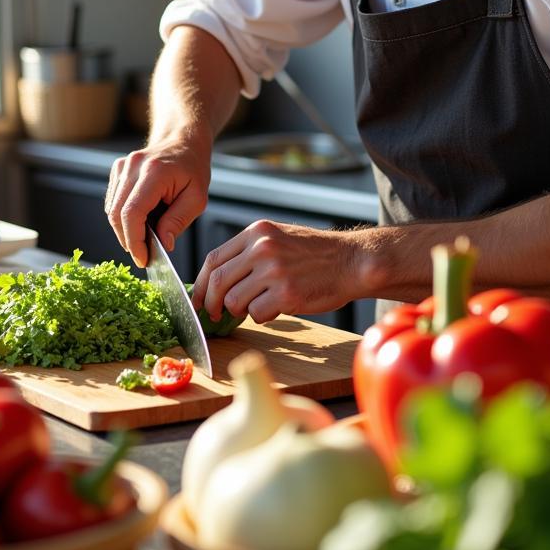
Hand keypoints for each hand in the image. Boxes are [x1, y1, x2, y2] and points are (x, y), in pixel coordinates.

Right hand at [104, 135, 211, 268]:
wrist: (183, 141)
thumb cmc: (193, 168)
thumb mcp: (197, 198)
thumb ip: (178, 221)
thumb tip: (163, 244)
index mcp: (154, 172)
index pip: (132, 213)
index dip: (134, 240)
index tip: (143, 259)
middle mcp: (133, 167)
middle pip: (116, 214)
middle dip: (128, 240)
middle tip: (143, 255)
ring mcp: (122, 166)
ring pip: (111, 210)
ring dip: (124, 230)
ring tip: (145, 236)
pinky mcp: (117, 169)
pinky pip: (112, 202)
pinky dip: (123, 217)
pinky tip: (140, 219)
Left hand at [191, 220, 364, 323]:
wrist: (351, 261)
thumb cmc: (315, 254)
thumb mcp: (278, 237)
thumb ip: (249, 252)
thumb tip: (216, 280)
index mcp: (257, 232)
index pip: (213, 258)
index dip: (200, 283)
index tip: (198, 298)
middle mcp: (262, 248)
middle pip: (218, 281)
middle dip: (211, 302)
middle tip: (214, 313)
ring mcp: (274, 271)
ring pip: (234, 301)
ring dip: (240, 311)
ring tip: (257, 306)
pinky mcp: (287, 294)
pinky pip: (257, 314)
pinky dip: (262, 316)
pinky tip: (277, 308)